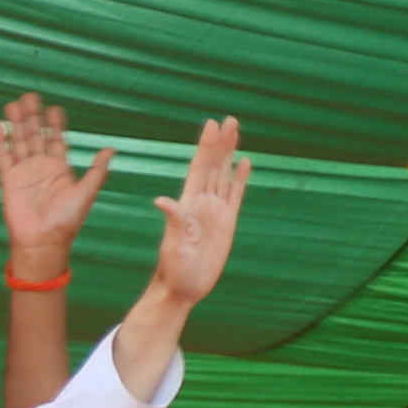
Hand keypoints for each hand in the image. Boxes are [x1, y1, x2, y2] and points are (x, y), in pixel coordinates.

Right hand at [0, 94, 112, 281]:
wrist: (43, 242)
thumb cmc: (67, 222)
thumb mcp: (86, 193)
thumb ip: (97, 171)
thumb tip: (111, 149)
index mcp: (59, 168)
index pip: (57, 140)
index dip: (55, 124)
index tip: (54, 108)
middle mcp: (41, 167)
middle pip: (36, 135)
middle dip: (33, 117)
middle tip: (31, 96)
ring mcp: (24, 172)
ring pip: (19, 141)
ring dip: (16, 123)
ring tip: (14, 105)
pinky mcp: (9, 180)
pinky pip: (3, 157)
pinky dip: (0, 142)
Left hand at [145, 117, 249, 310]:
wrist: (184, 288)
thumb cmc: (174, 268)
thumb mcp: (173, 244)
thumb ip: (173, 221)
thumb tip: (162, 201)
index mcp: (188, 203)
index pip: (199, 168)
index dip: (205, 146)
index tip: (211, 125)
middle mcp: (202, 202)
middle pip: (213, 165)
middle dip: (221, 143)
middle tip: (229, 120)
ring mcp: (215, 211)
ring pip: (224, 175)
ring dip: (229, 154)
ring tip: (236, 132)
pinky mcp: (227, 223)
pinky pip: (235, 195)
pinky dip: (239, 178)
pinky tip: (244, 163)